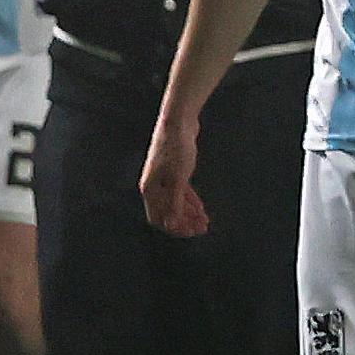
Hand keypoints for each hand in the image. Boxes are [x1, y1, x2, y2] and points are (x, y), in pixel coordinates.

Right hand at [138, 107, 208, 237]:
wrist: (179, 122)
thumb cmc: (176, 149)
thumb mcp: (178, 179)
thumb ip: (174, 202)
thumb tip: (170, 225)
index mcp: (149, 189)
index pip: (158, 218)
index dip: (174, 228)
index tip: (191, 232)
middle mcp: (154, 186)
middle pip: (168, 212)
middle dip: (185, 222)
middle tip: (203, 229)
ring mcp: (163, 178)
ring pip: (175, 202)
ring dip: (190, 213)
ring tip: (205, 222)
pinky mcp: (174, 171)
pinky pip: (180, 192)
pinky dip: (190, 201)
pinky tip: (201, 209)